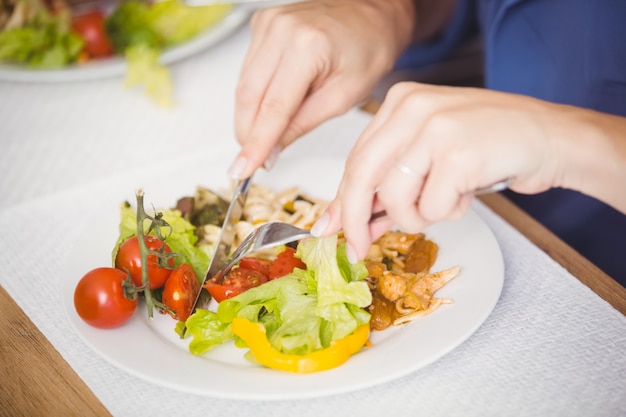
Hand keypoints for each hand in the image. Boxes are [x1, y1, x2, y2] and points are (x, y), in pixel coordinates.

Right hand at [228, 0, 415, 178]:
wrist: (371, 13)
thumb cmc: (369, 48)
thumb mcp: (343, 97)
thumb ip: (302, 124)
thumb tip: (270, 150)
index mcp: (307, 46)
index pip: (272, 107)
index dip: (256, 143)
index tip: (242, 169)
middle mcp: (281, 30)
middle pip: (248, 96)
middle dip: (249, 135)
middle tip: (254, 161)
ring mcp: (268, 24)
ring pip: (243, 86)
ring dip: (250, 118)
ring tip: (266, 137)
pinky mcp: (262, 26)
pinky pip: (248, 72)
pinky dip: (254, 97)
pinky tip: (270, 108)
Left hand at [313, 82, 602, 261]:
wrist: (550, 136)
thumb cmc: (488, 146)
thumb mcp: (430, 154)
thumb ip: (390, 181)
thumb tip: (351, 222)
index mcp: (400, 102)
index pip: (357, 159)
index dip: (343, 200)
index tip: (332, 228)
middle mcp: (412, 107)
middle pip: (362, 176)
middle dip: (356, 221)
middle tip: (358, 248)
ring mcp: (435, 128)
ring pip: (394, 197)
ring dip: (416, 216)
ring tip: (444, 203)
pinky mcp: (458, 154)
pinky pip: (432, 207)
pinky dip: (448, 212)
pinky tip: (467, 193)